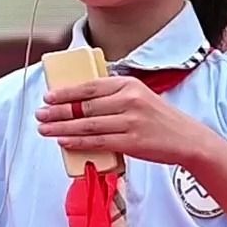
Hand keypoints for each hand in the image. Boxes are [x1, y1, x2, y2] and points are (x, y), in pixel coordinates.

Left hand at [36, 77, 216, 169]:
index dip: (66, 92)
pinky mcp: (132, 142)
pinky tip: (63, 140)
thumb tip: (79, 102)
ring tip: (44, 129)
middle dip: (58, 111)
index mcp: (129, 84)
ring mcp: (131, 121)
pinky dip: (78, 141)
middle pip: (85, 106)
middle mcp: (129, 100)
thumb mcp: (139, 97)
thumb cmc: (159, 119)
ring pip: (88, 124)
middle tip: (40, 115)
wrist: (186, 138)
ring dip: (62, 127)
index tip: (48, 97)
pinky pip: (98, 141)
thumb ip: (113, 96)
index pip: (90, 87)